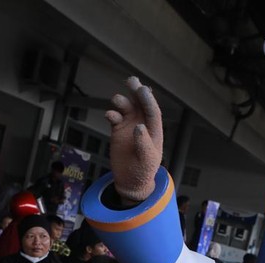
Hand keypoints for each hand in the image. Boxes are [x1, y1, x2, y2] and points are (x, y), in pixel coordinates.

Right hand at [105, 76, 163, 201]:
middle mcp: (142, 123)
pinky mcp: (117, 129)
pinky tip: (110, 115)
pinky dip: (112, 113)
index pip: (152, 111)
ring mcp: (129, 125)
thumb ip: (143, 143)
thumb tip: (139, 127)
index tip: (143, 90)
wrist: (130, 179)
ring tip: (117, 100)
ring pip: (126, 107)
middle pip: (140, 103)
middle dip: (136, 91)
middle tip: (131, 80)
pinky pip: (114, 117)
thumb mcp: (147, 159)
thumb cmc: (143, 170)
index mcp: (154, 129)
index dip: (148, 100)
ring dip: (122, 101)